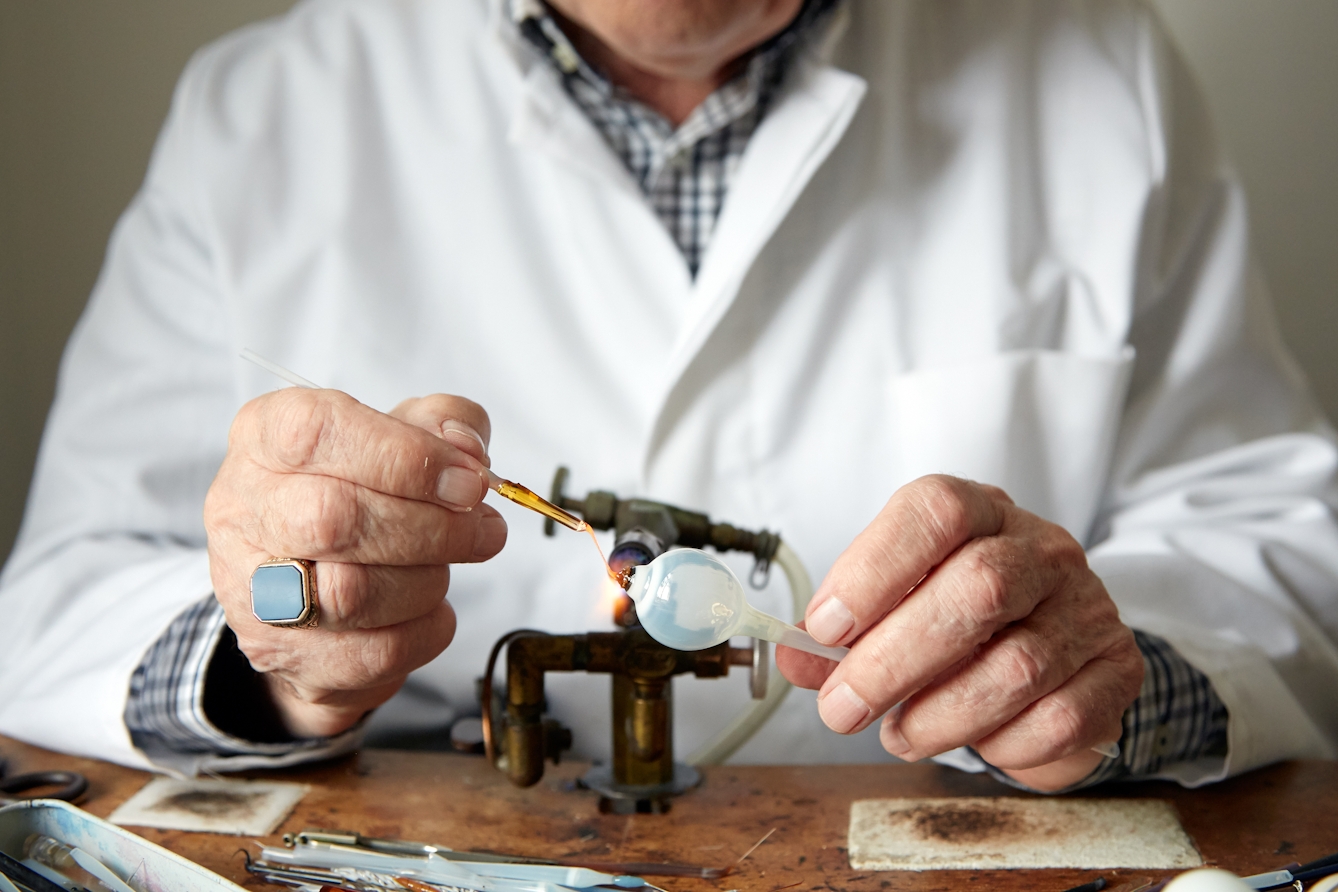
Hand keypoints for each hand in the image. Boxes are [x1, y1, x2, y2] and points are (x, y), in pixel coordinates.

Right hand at [203, 388, 506, 737]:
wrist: (316, 577)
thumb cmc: (362, 488)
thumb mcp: (401, 432)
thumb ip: (443, 422)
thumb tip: (467, 454)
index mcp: (262, 436)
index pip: (316, 433)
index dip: (406, 457)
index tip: (469, 480)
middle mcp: (240, 508)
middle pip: (333, 519)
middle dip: (432, 528)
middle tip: (485, 530)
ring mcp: (249, 589)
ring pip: (352, 594)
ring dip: (428, 581)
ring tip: (443, 566)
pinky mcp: (278, 653)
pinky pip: (373, 652)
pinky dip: (425, 630)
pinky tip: (428, 608)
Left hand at [775, 475, 1141, 791]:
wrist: (1057, 645)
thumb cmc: (959, 619)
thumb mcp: (895, 606)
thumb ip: (842, 632)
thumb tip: (793, 654)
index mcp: (981, 511)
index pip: (935, 511)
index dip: (874, 569)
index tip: (824, 627)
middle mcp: (1042, 549)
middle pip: (977, 590)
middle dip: (893, 661)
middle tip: (843, 708)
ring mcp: (1088, 607)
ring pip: (1015, 667)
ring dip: (938, 716)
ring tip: (899, 733)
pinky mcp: (1117, 670)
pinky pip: (1056, 720)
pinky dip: (1000, 745)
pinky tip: (973, 741)